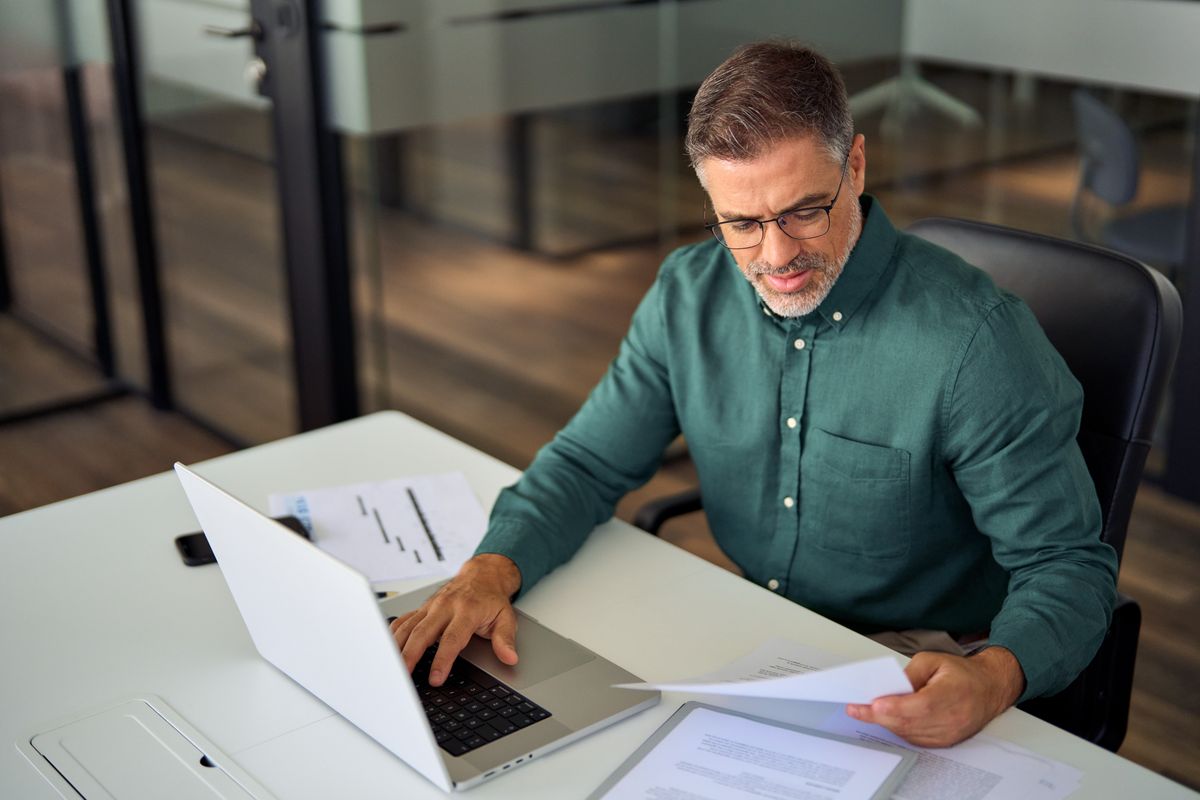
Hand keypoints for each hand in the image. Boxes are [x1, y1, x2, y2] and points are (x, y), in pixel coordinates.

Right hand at [389, 554, 521, 686]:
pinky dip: (393, 634)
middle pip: (423, 633)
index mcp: (466, 610)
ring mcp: (431, 606)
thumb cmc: (492, 599)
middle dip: (411, 655)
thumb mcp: (506, 617)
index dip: (442, 660)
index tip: (435, 678)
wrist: (483, 575)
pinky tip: (386, 648)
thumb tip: (510, 658)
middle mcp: (445, 607)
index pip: (451, 639)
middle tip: (403, 676)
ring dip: (397, 647)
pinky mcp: (422, 608)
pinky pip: (403, 620)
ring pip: (409, 627)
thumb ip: (505, 639)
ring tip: (390, 667)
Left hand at [845, 647, 1024, 746]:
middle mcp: (952, 718)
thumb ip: (910, 673)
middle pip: (910, 722)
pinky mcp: (946, 741)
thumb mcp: (933, 660)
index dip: (895, 707)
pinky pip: (916, 739)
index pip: (920, 705)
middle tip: (856, 709)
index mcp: (952, 694)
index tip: (873, 704)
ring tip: (865, 712)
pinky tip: (886, 720)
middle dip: (879, 716)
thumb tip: (889, 686)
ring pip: (910, 733)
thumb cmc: (962, 673)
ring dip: (886, 723)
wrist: (989, 688)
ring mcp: (949, 733)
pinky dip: (899, 730)